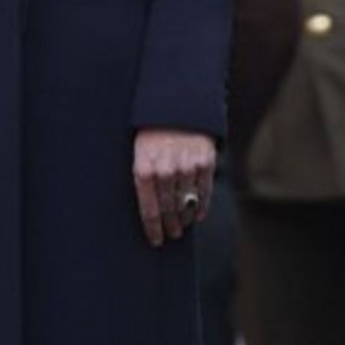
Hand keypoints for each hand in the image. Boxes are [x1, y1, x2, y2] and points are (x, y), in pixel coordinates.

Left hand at [133, 129, 214, 246]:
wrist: (177, 104)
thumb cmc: (153, 131)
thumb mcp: (140, 153)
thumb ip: (145, 180)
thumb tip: (153, 211)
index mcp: (144, 170)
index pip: (150, 211)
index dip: (154, 229)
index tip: (157, 240)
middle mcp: (165, 171)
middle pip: (169, 210)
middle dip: (170, 225)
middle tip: (172, 234)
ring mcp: (187, 166)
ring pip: (186, 203)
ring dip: (185, 217)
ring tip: (183, 224)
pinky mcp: (205, 161)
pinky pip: (204, 191)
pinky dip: (202, 206)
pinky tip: (199, 214)